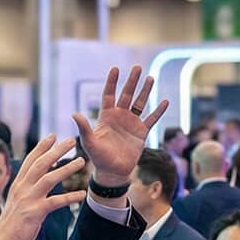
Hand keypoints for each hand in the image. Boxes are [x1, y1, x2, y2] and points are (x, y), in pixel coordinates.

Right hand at [0, 135, 86, 239]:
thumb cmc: (10, 225)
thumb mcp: (16, 203)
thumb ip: (25, 192)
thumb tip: (35, 184)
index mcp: (17, 185)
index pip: (29, 160)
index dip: (41, 147)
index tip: (52, 136)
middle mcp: (22, 189)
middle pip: (40, 164)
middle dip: (56, 151)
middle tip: (71, 141)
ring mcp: (28, 200)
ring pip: (49, 178)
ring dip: (66, 168)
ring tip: (80, 162)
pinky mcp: (35, 213)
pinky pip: (55, 202)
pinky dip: (69, 197)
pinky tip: (81, 195)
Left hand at [72, 64, 167, 187]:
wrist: (113, 172)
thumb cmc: (99, 158)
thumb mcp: (90, 142)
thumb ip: (84, 128)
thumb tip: (74, 114)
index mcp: (106, 116)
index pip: (109, 95)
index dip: (112, 82)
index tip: (115, 69)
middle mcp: (119, 117)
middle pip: (126, 95)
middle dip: (132, 81)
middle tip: (137, 67)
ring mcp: (131, 123)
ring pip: (140, 103)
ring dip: (145, 91)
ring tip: (151, 78)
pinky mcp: (142, 132)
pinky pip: (151, 119)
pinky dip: (158, 111)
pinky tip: (165, 101)